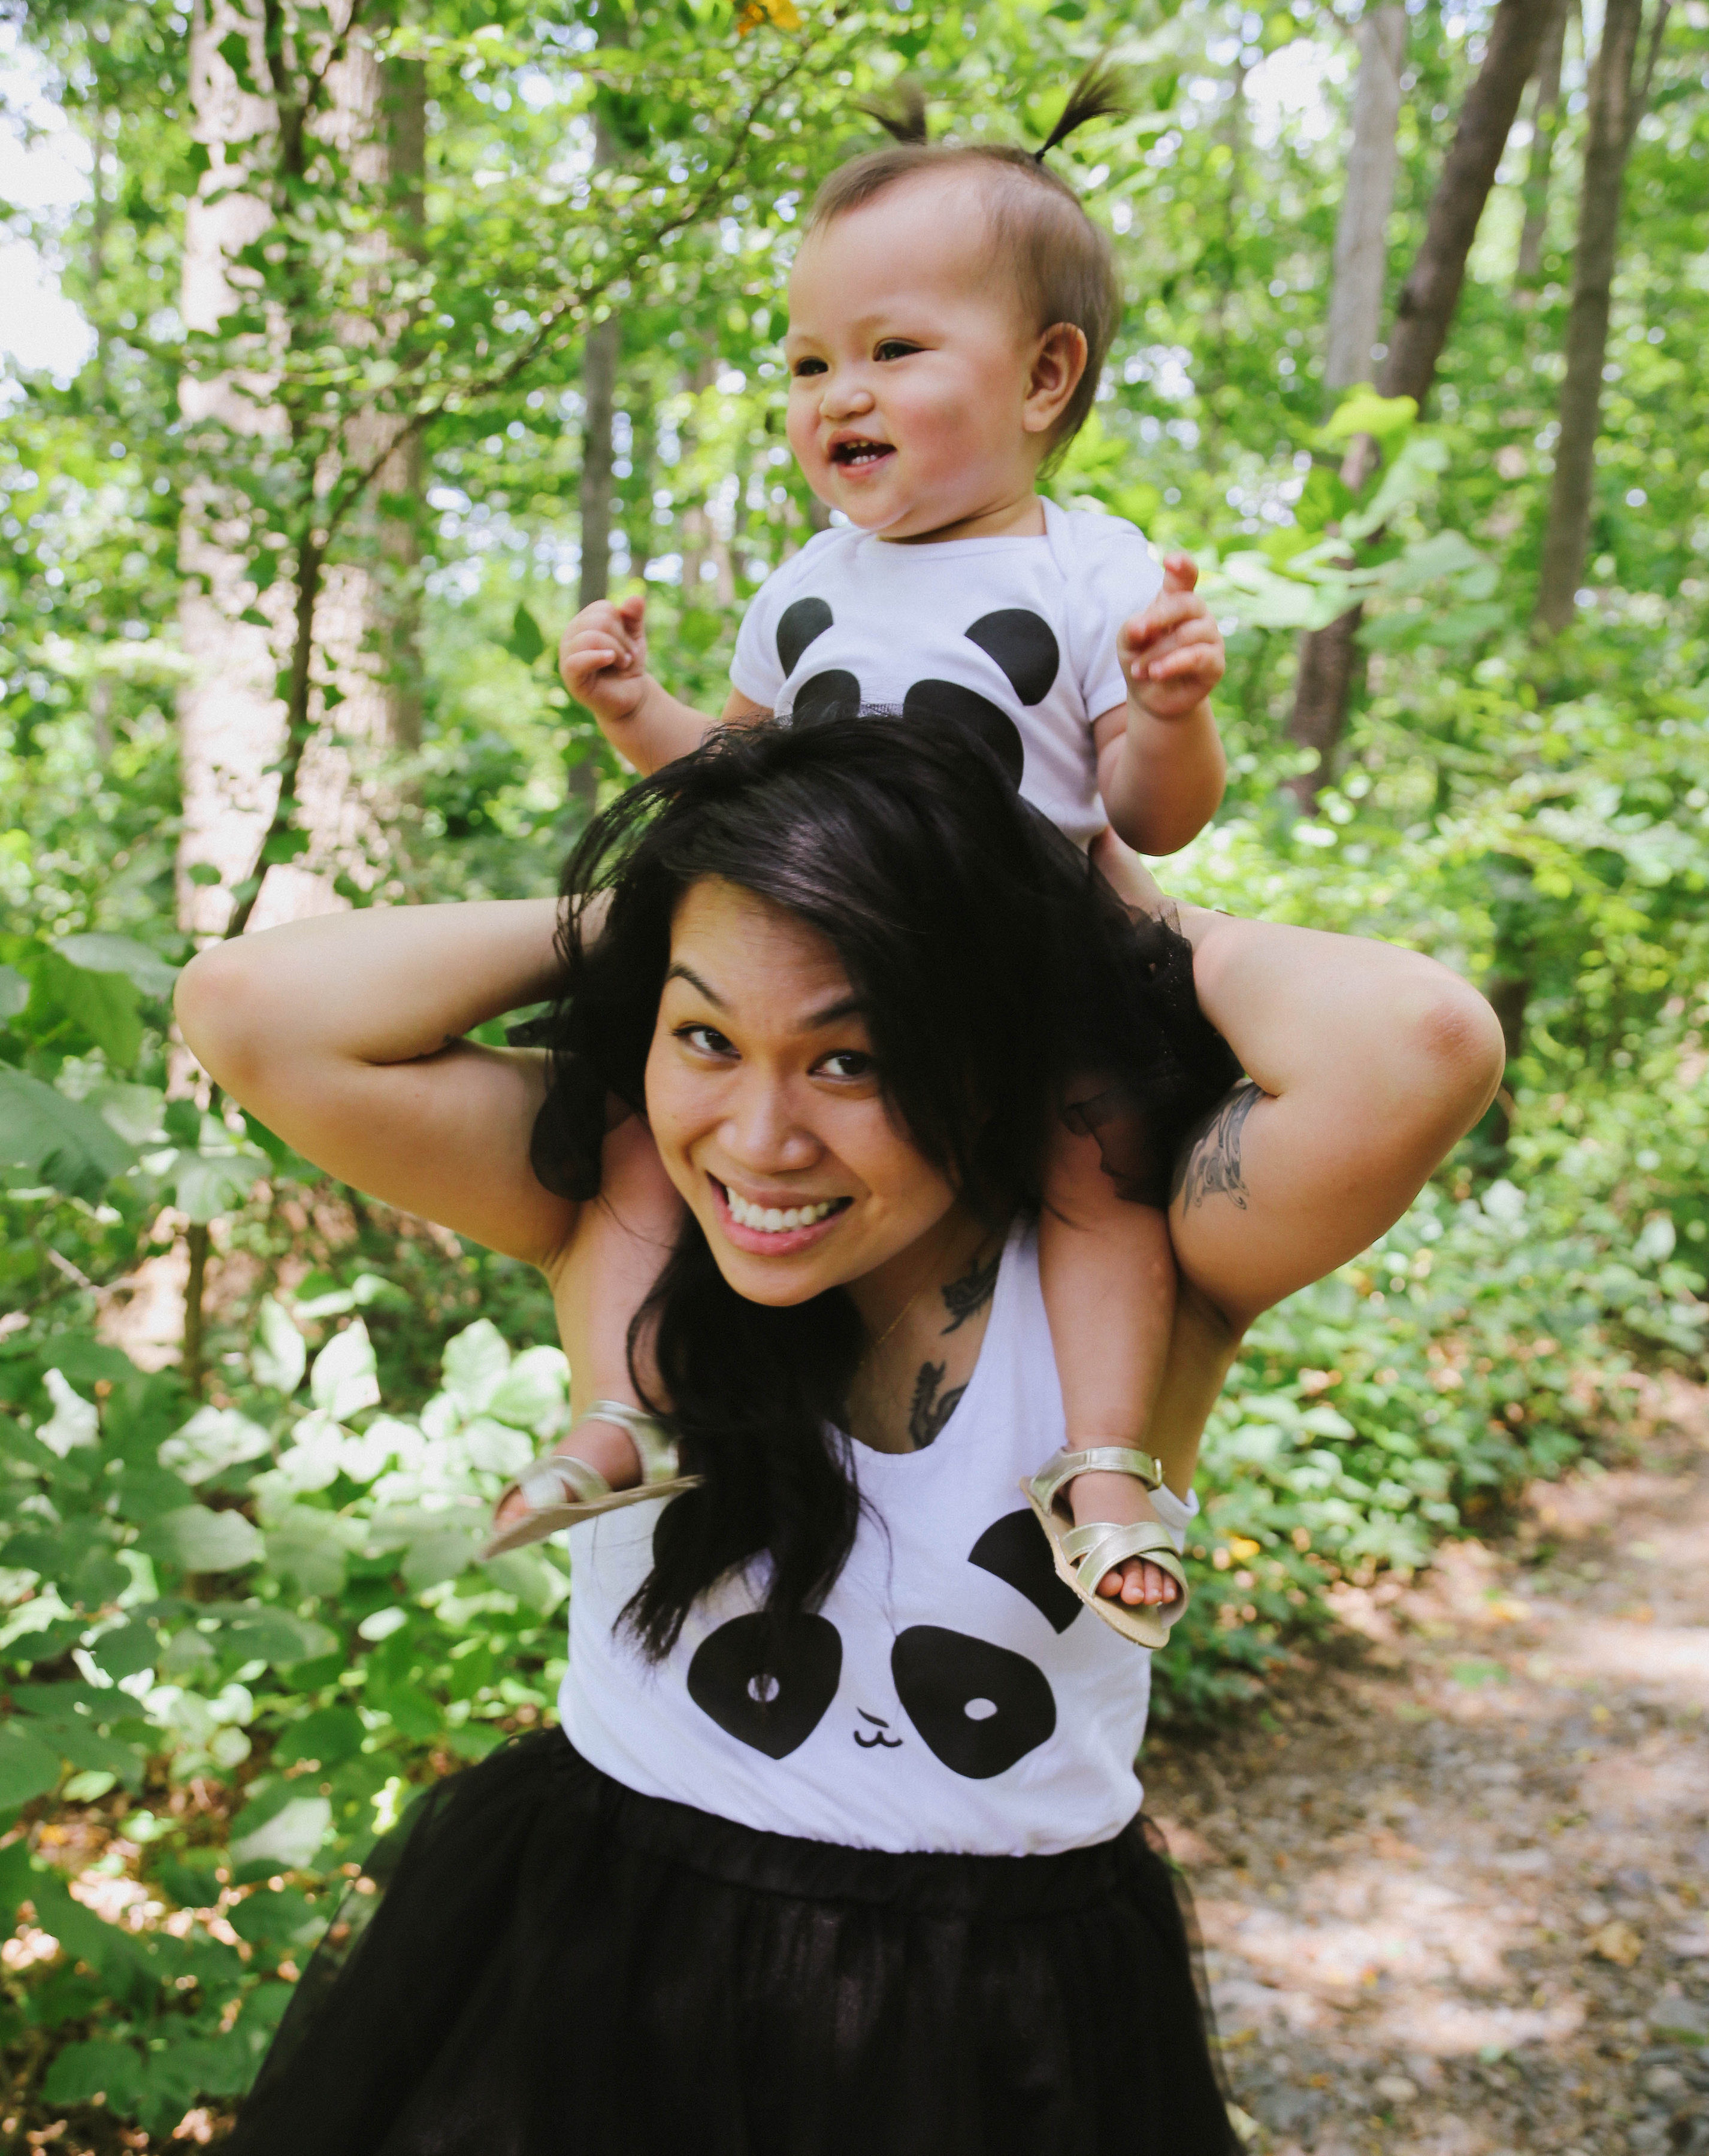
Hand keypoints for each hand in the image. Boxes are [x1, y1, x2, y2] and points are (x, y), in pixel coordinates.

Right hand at [559, 594, 651, 724]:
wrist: (629, 698)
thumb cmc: (627, 666)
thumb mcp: (633, 638)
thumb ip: (633, 617)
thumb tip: (636, 597)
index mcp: (583, 623)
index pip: (603, 608)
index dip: (622, 624)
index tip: (629, 644)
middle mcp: (571, 636)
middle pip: (600, 620)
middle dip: (622, 639)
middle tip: (627, 658)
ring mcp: (567, 655)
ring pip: (592, 637)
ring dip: (617, 651)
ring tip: (622, 664)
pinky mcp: (570, 675)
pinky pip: (578, 660)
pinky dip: (598, 657)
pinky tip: (610, 660)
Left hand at [1119, 555, 1225, 721]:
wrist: (1152, 697)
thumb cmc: (1141, 659)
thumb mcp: (1127, 643)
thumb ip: (1131, 629)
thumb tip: (1139, 627)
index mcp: (1177, 600)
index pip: (1185, 577)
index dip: (1182, 566)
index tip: (1170, 561)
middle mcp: (1198, 615)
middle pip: (1186, 603)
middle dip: (1158, 617)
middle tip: (1136, 633)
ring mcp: (1210, 637)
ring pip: (1187, 634)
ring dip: (1157, 653)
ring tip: (1138, 670)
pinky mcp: (1215, 663)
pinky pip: (1199, 657)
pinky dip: (1174, 664)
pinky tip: (1156, 673)